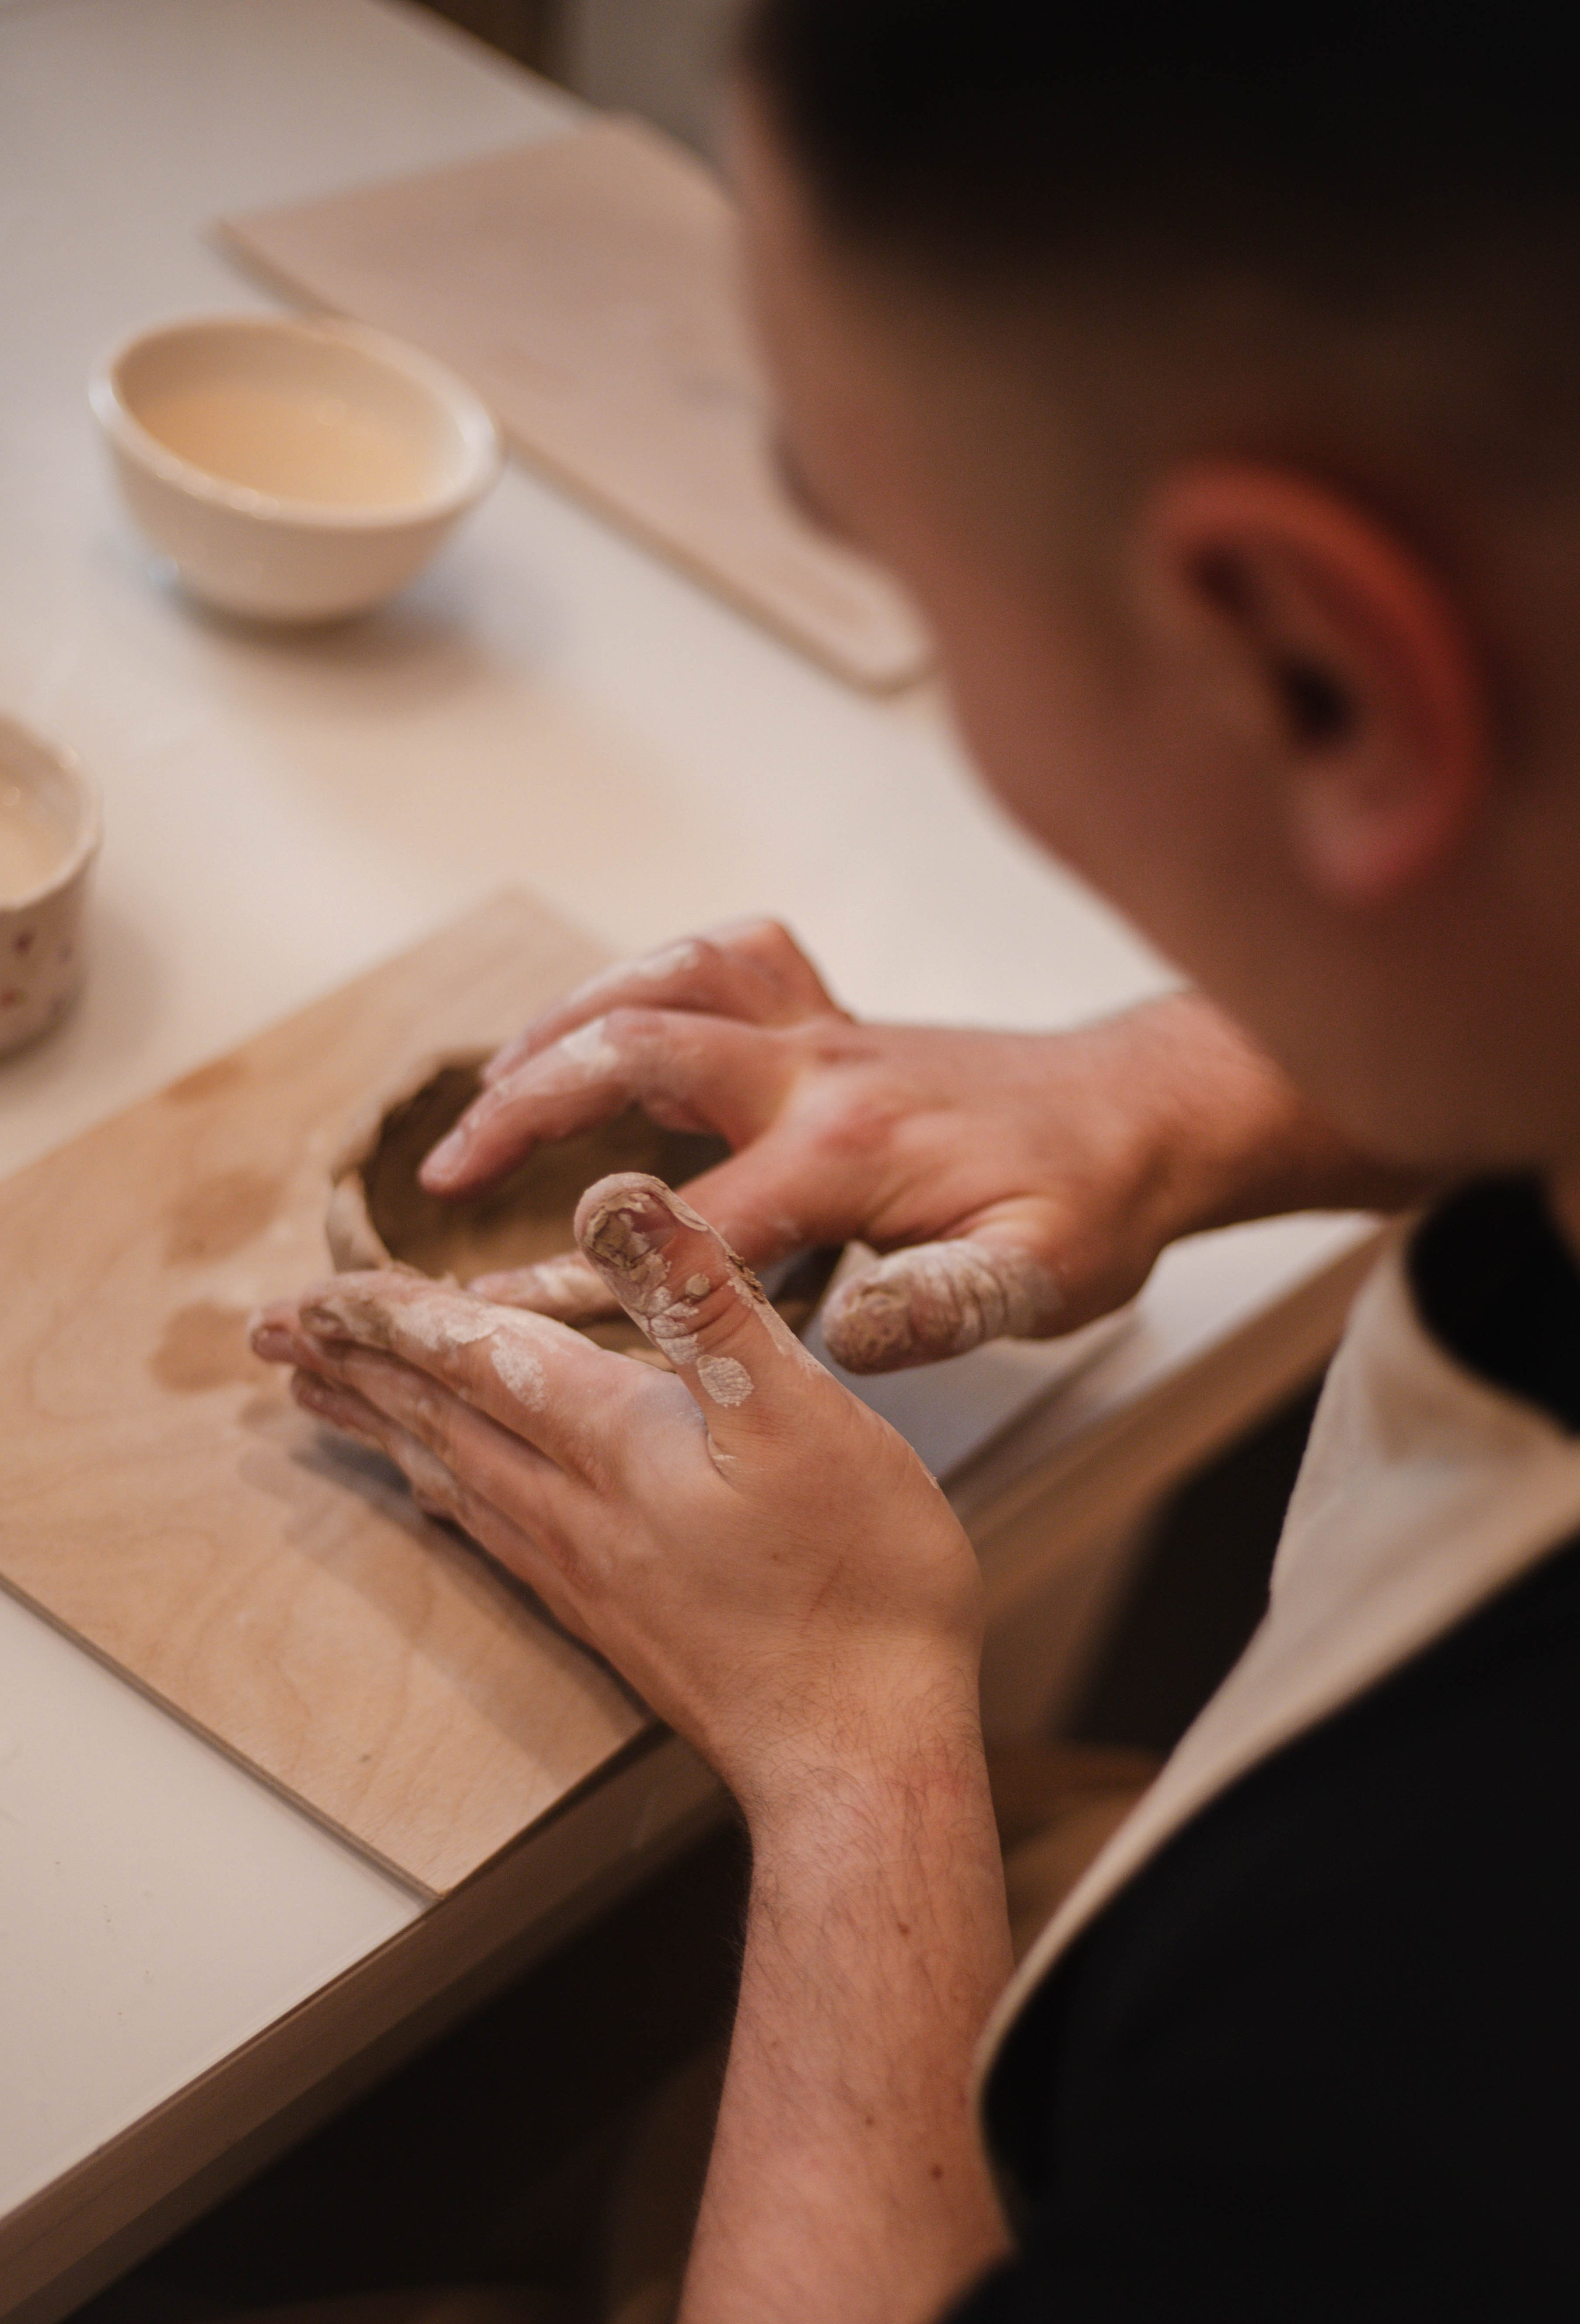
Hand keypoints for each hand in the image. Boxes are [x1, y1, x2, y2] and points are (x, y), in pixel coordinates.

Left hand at [251, 1172, 982, 1814]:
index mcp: (610, 1443)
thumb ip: (704, 1302)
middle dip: (353, 1366)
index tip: (310, 1293)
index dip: (389, 1315)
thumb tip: (613, 1197)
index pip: (469, 1358)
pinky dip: (442, 1490)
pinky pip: (491, 1532)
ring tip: (324, 1399)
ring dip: (383, 1426)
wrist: (856, 1757)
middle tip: (272, 1338)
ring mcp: (585, 1572)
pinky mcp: (611, 1617)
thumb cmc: (854, 1585)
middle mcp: (572, 1508)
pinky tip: (443, 1492)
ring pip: (452, 1478)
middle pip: (435, 1419)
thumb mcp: (800, 1413)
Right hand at [414, 919, 1419, 1371]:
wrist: (1152, 1112)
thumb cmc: (1096, 1202)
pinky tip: (610, 1020)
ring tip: (485, 1086)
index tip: (502, 1312)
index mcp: (855, 1147)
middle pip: (636, 1052)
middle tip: (443, 1180)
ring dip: (563, 1021)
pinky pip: (727, 957)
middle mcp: (823, 1067)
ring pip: (665, 978)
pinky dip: (652, 973)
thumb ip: (948, 1306)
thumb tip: (847, 1341)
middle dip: (524, 1110)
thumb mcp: (1046, 1279)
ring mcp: (825, 1026)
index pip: (689, 1218)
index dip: (588, 1270)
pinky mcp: (836, 1013)